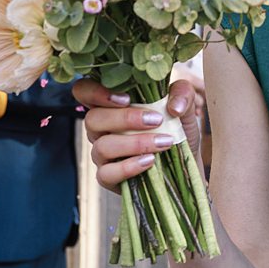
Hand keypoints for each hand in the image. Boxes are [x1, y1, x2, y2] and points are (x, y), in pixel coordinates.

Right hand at [73, 78, 195, 193]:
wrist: (184, 162)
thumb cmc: (176, 129)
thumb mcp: (184, 107)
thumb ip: (182, 93)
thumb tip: (174, 107)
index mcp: (110, 105)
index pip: (84, 91)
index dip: (95, 92)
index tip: (126, 97)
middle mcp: (100, 128)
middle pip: (92, 119)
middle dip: (126, 118)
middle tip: (156, 120)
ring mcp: (101, 154)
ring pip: (102, 146)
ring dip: (134, 143)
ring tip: (163, 142)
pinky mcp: (108, 177)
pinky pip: (107, 173)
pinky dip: (129, 167)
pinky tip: (150, 161)